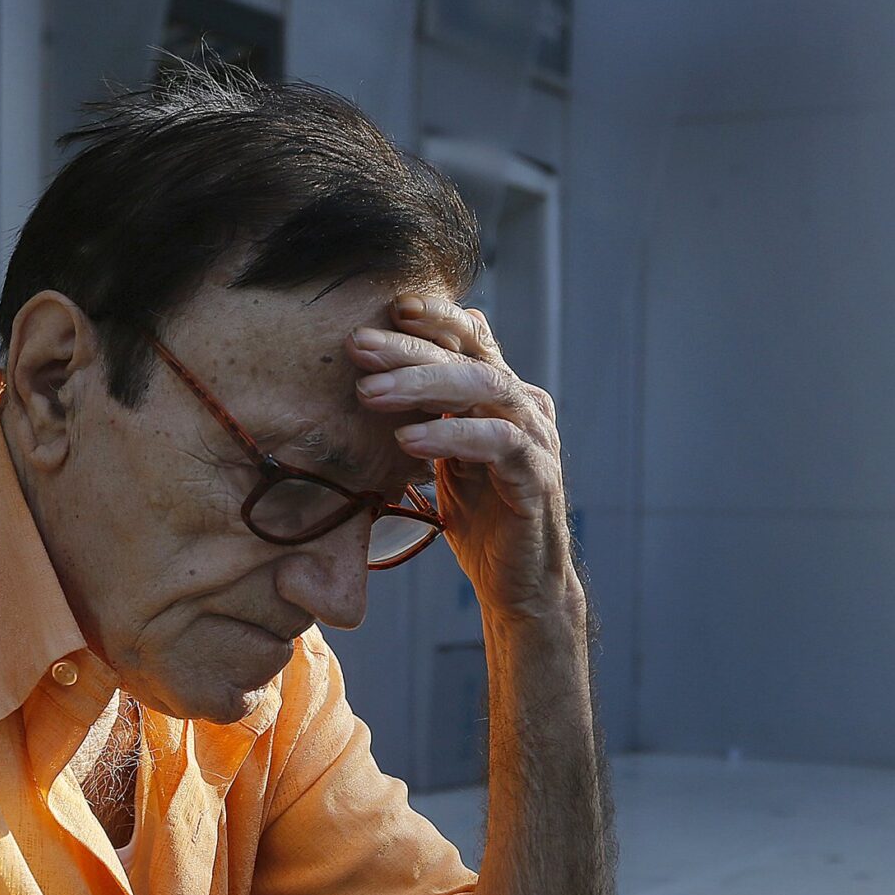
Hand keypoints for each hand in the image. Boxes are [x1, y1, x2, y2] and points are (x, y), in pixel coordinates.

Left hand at [350, 294, 579, 622]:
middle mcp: (524, 406)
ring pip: (484, 387)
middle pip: (468, 356)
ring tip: (370, 393)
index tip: (387, 309)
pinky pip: (497, 440)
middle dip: (409, 348)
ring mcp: (536, 438)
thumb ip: (430, 414)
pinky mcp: (538, 476)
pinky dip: (451, 435)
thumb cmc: (481, 519)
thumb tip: (373, 378)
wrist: (520, 585)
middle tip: (357, 346)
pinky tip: (409, 438)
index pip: (471, 337)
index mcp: (502, 395)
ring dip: (423, 384)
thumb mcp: (446, 456)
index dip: (434, 317)